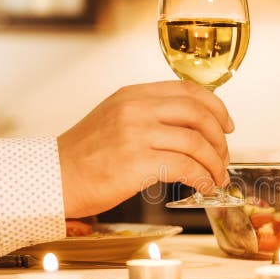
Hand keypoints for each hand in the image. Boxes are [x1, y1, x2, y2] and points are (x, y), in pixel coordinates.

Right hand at [58, 81, 234, 217]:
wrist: (52, 179)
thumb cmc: (84, 156)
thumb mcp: (114, 119)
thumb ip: (147, 115)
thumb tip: (190, 128)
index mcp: (133, 95)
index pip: (188, 90)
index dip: (216, 107)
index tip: (227, 125)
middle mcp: (136, 109)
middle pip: (198, 114)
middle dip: (220, 138)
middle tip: (223, 157)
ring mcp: (136, 134)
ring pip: (196, 143)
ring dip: (215, 164)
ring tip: (217, 179)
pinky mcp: (137, 163)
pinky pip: (186, 168)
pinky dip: (203, 179)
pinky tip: (205, 188)